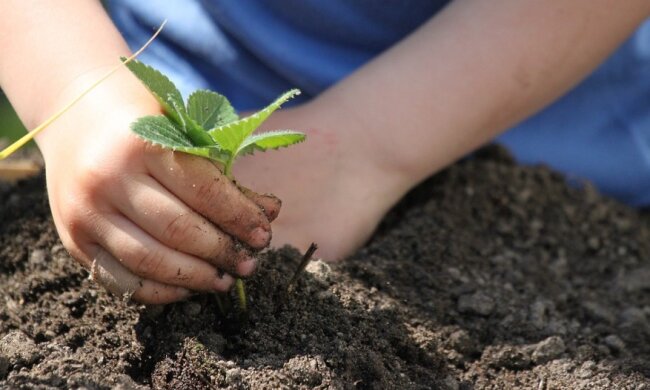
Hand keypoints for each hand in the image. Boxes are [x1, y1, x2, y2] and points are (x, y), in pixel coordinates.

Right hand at [37, 73, 278, 303]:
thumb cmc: (144, 121)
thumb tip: (270, 213)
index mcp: (141, 143)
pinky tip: (187, 288)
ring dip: (196, 277)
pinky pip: (121, 281)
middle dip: (221, 252)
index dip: (239, 217)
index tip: (263, 235)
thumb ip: (223, 174)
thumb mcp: (185, 132)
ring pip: (149, 260)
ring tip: (224, 280)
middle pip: (177, 230)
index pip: (202, 190)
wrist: (74, 116)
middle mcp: (107, 179)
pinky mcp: (73, 240)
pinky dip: (160, 291)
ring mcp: (85, 212)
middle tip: (248, 264)